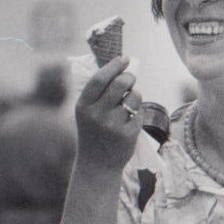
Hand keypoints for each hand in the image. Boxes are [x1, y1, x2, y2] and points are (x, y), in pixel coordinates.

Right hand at [74, 55, 141, 172]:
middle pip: (120, 84)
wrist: (97, 164)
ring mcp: (112, 125)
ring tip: (130, 100)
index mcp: (83, 106)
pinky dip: (138, 111)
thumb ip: (99, 92)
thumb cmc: (94, 132)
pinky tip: (130, 118)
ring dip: (136, 93)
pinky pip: (140, 112)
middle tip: (131, 77)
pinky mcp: (127, 134)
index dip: (114, 66)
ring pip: (134, 96)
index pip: (100, 79)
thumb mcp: (87, 113)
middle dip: (129, 76)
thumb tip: (122, 67)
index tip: (124, 59)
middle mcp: (96, 115)